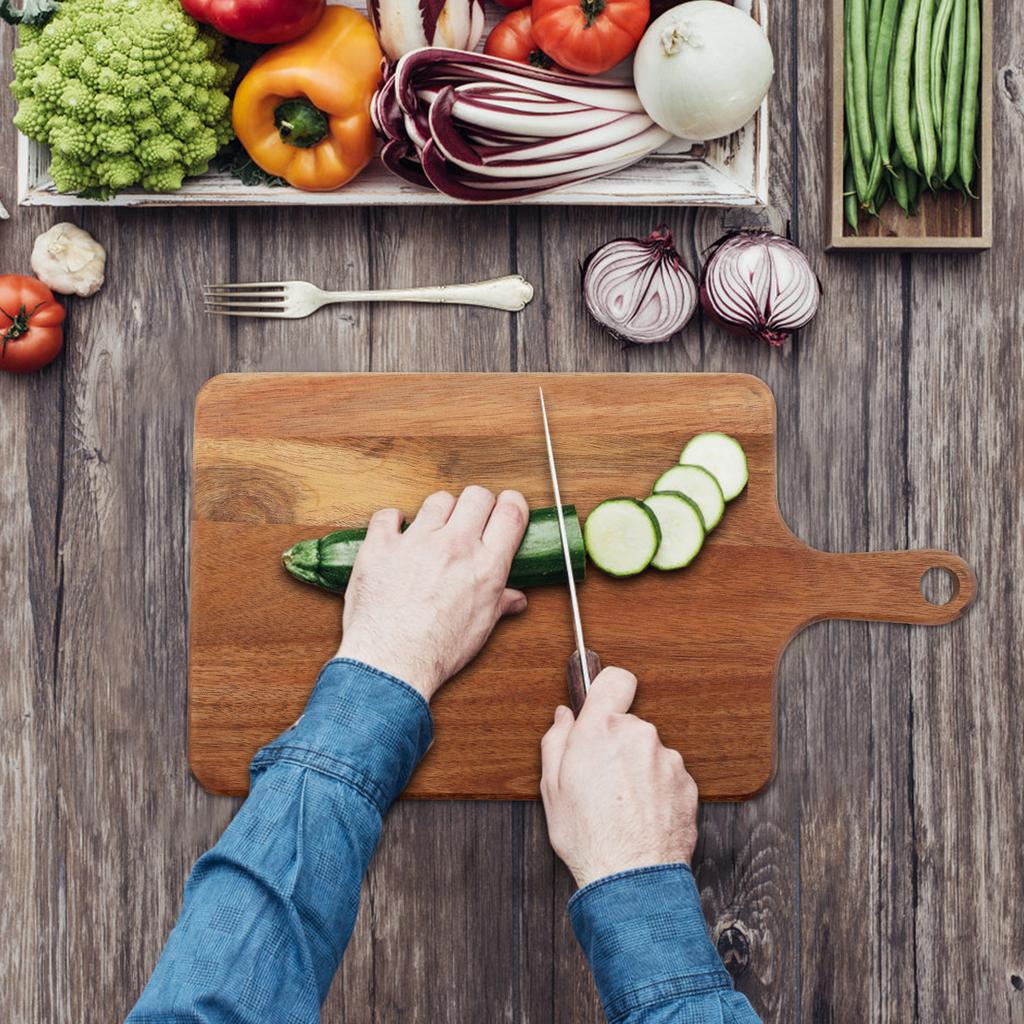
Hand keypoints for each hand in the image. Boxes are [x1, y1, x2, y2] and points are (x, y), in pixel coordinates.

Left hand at [337, 487, 529, 700]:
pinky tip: (396, 535)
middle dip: (476, 504)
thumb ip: (500, 603)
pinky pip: (388, 515)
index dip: (511, 503)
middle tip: (469, 520)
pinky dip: (392, 522)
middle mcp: (455, 546)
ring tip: (432, 531)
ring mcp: (417, 542)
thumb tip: (515, 599)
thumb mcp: (480, 628)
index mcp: (486, 565)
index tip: (505, 507)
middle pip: (477, 496)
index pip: (511, 512)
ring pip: (437, 500)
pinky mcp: (381, 545)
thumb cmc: (437, 650)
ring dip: (438, 512)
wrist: (391, 662)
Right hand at [540, 667, 698, 888]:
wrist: (631, 878)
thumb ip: (556, 741)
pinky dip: (657, 790)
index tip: (603, 702)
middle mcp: (639, 736)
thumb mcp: (551, 788)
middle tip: (601, 778)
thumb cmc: (588, 837)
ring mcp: (667, 759)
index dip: (608, 688)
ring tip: (623, 805)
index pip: (615, 679)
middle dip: (616, 744)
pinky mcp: (687, 784)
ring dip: (639, 769)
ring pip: (649, 752)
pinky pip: (668, 776)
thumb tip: (564, 718)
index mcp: (601, 730)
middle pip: (629, 724)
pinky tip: (642, 815)